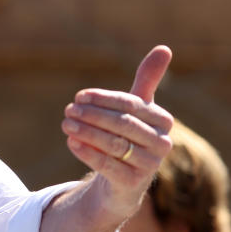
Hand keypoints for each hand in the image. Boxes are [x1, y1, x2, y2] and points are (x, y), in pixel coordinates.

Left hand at [61, 45, 173, 216]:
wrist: (123, 180)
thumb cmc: (129, 135)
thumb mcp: (137, 108)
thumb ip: (147, 80)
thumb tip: (165, 47)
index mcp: (163, 121)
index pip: (131, 105)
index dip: (104, 99)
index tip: (79, 96)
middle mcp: (162, 143)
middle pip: (123, 124)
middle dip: (93, 115)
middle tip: (68, 109)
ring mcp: (150, 166)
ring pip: (114, 144)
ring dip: (86, 132)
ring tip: (66, 123)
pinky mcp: (133, 184)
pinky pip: (109, 166)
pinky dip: (88, 152)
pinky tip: (71, 142)